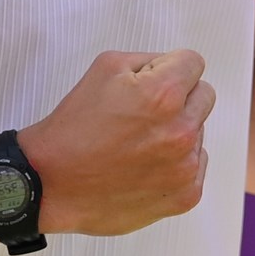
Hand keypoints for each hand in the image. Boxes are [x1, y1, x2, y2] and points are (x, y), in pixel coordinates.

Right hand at [20, 50, 215, 235]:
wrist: (50, 183)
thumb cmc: (74, 126)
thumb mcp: (105, 68)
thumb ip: (150, 59)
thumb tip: (175, 67)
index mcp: (164, 94)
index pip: (194, 63)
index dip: (170, 68)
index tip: (152, 82)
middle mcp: (181, 130)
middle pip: (204, 96)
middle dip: (179, 98)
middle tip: (144, 113)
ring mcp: (185, 167)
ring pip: (199, 132)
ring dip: (177, 132)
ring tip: (137, 144)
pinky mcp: (184, 196)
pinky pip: (197, 165)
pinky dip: (176, 164)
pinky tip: (145, 166)